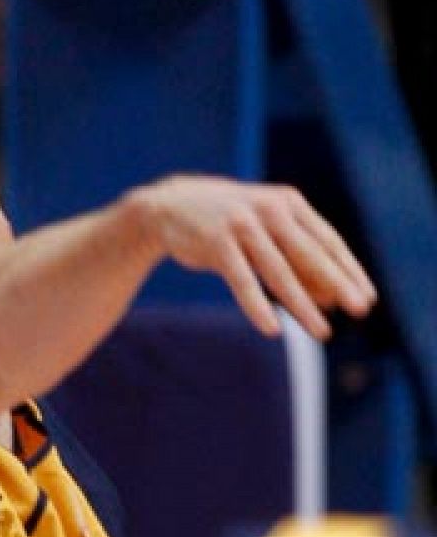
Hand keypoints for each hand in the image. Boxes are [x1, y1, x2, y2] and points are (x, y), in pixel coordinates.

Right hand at [130, 174, 375, 338]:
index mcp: (289, 204)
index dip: (349, 270)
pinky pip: (241, 280)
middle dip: (339, 285)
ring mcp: (243, 225)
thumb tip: (329, 298)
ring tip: (322, 332)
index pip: (327, 240)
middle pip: (311, 254)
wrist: (169, 206)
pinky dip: (257, 305)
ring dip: (303, 305)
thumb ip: (294, 259)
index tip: (366, 297)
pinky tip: (272, 328)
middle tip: (361, 310)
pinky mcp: (216, 243)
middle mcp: (270, 210)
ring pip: (279, 272)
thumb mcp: (262, 233)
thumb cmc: (224, 224)